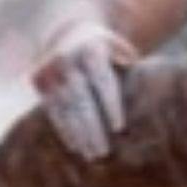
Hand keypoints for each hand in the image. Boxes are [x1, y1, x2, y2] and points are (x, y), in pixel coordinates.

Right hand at [31, 24, 127, 159]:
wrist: (68, 31)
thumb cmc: (106, 49)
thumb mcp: (120, 49)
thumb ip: (130, 66)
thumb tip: (147, 85)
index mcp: (91, 50)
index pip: (103, 82)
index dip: (111, 105)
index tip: (120, 128)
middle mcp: (67, 59)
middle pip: (82, 100)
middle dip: (92, 127)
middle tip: (104, 152)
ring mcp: (50, 70)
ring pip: (65, 108)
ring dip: (78, 134)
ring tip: (91, 155)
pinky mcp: (39, 81)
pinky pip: (53, 109)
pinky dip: (64, 129)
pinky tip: (75, 146)